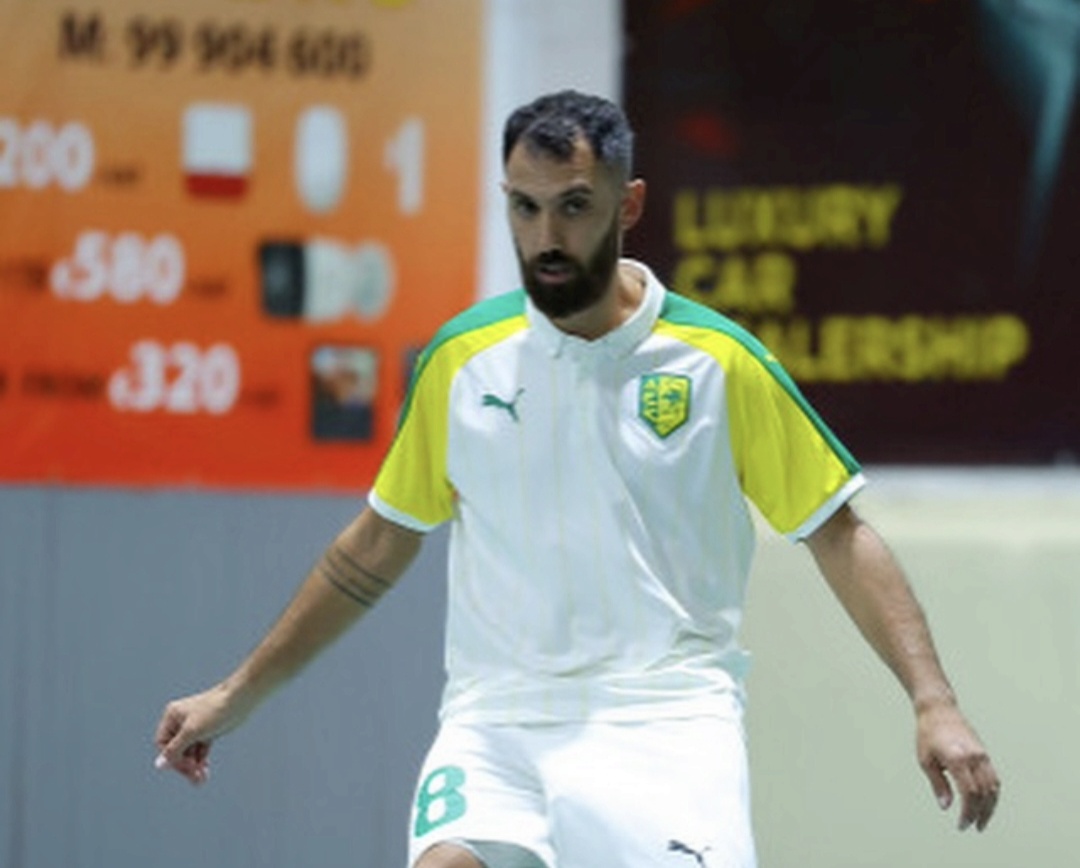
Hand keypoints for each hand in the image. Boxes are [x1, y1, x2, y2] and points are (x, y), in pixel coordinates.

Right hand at [154, 684, 247, 785]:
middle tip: (195, 779)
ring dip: (194, 766)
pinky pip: (200, 750)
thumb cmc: (215, 710)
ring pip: (189, 752)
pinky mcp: (208, 731)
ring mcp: (195, 727)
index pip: (163, 744)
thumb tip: (159, 765)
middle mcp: (181, 721)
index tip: (185, 767)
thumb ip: (174, 749)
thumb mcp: (192, 731)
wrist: (241, 699)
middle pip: (177, 750)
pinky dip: (201, 761)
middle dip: (185, 765)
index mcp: (172, 716)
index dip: (172, 758)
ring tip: (201, 779)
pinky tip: (205, 771)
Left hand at [916, 701, 999, 830]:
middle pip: (985, 793)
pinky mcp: (985, 753)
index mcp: (957, 759)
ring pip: (994, 786)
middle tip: (971, 826)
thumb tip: (947, 807)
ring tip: (981, 820)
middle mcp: (974, 757)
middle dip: (980, 813)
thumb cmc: (927, 734)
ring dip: (990, 806)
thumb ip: (938, 784)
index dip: (968, 812)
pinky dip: (992, 793)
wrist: (939, 709)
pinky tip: (985, 803)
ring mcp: (982, 755)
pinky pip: (994, 777)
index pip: (970, 793)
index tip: (961, 824)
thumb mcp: (925, 760)